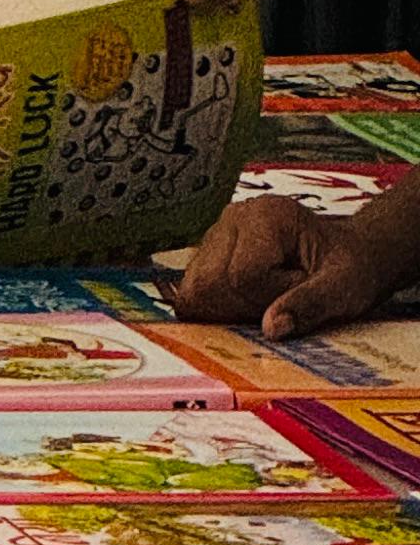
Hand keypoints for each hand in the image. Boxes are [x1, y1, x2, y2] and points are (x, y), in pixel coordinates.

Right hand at [173, 185, 419, 339]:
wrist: (348, 255)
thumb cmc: (349, 268)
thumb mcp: (343, 288)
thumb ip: (309, 304)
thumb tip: (271, 328)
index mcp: (268, 215)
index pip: (242, 275)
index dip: (269, 299)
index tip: (299, 293)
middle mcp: (234, 217)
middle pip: (209, 282)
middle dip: (243, 306)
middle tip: (280, 301)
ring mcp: (215, 232)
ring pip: (195, 289)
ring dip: (229, 308)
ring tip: (267, 298)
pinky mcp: (206, 251)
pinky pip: (193, 291)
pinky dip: (219, 305)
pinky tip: (250, 300)